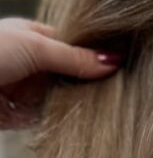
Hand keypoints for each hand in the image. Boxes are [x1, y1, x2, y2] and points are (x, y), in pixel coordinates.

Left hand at [0, 18, 121, 127]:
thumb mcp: (36, 46)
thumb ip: (74, 57)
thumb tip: (114, 60)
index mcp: (35, 36)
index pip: (76, 46)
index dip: (98, 55)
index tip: (125, 65)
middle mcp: (33, 63)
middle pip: (73, 74)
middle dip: (92, 82)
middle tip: (124, 90)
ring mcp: (28, 89)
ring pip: (64, 98)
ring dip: (81, 103)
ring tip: (114, 108)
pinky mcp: (21, 116)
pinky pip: (51, 119)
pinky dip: (66, 121)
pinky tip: (89, 121)